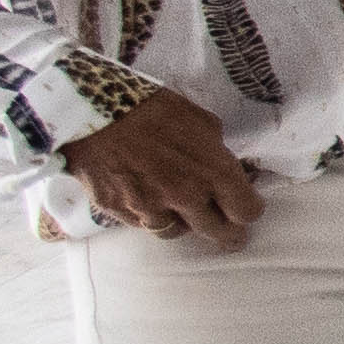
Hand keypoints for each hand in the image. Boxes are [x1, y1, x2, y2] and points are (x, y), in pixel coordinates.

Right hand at [60, 87, 259, 246]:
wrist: (94, 111)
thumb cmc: (152, 109)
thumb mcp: (202, 123)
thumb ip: (217, 152)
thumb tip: (223, 166)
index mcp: (213, 172)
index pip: (247, 212)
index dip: (248, 210)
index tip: (245, 208)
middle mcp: (185, 196)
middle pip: (219, 233)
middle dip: (228, 233)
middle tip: (231, 234)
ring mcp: (150, 208)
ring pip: (177, 233)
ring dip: (184, 224)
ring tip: (184, 213)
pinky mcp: (119, 211)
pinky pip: (143, 224)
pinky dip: (149, 216)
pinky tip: (148, 202)